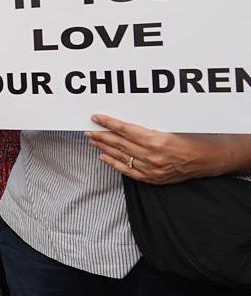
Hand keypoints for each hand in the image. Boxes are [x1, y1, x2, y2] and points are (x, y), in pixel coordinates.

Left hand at [87, 114, 220, 184]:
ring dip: (103, 147)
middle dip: (100, 135)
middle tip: (88, 129)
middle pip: (118, 143)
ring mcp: (151, 169)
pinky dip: (113, 163)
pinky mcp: (152, 179)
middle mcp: (151, 156)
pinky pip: (127, 171)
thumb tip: (123, 122)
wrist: (207, 159)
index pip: (124, 130)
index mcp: (156, 140)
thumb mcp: (169, 127)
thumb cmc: (191, 138)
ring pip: (120, 156)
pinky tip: (103, 157)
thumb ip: (146, 127)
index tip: (96, 117)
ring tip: (92, 140)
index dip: (108, 123)